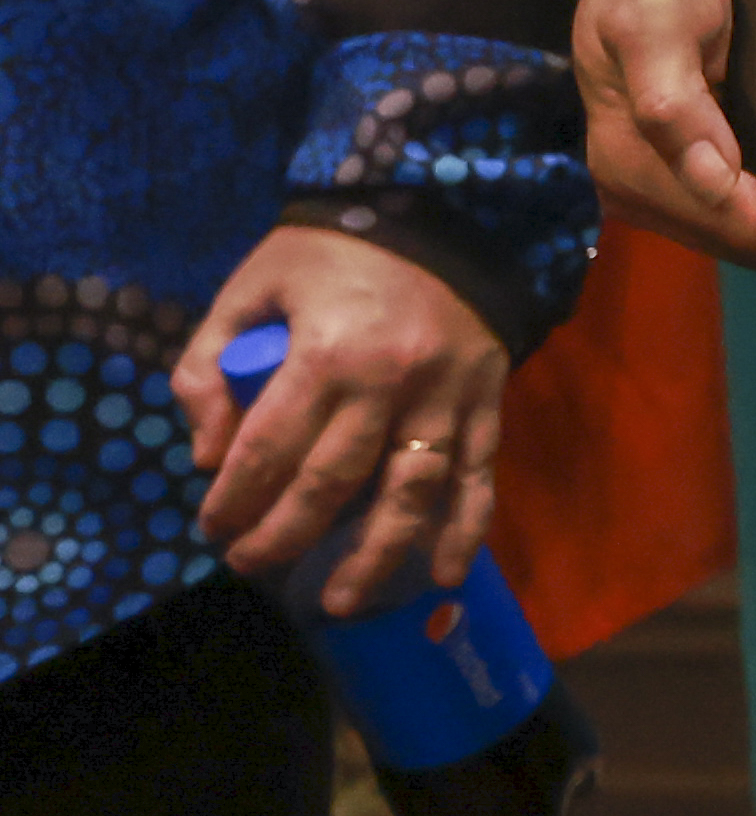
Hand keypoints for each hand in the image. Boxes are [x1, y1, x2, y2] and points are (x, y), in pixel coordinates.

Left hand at [174, 222, 516, 617]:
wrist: (444, 212)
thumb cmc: (334, 253)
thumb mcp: (250, 287)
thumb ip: (209, 366)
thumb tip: (207, 455)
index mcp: (325, 353)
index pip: (268, 450)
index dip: (232, 499)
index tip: (211, 528)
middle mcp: (389, 384)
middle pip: (332, 485)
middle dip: (283, 537)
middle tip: (250, 563)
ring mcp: (447, 398)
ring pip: (410, 496)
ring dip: (374, 558)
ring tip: (340, 603)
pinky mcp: (487, 403)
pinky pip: (477, 478)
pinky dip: (464, 532)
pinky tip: (442, 577)